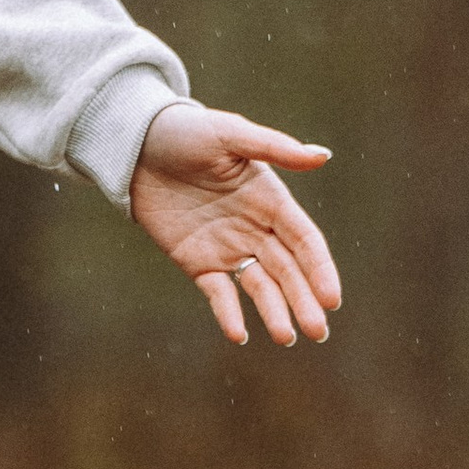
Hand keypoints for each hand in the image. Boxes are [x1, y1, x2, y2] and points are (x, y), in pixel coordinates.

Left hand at [129, 105, 339, 347]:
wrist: (136, 145)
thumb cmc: (187, 132)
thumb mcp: (230, 134)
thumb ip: (275, 148)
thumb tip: (323, 156)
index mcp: (271, 199)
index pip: (304, 241)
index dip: (319, 269)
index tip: (331, 298)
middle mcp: (255, 228)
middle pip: (287, 270)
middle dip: (304, 300)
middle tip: (318, 332)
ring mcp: (228, 248)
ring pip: (259, 286)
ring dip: (274, 312)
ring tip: (285, 337)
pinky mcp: (197, 262)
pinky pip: (217, 293)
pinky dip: (228, 314)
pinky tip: (239, 334)